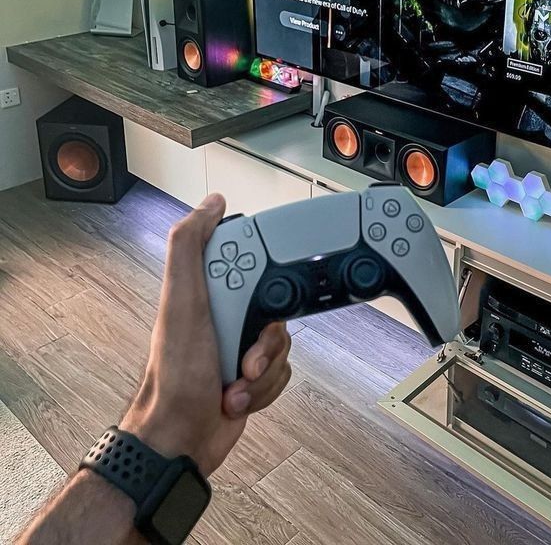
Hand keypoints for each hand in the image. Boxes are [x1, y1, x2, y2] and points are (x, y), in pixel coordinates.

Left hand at [119, 194, 290, 476]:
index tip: (256, 297)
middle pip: (276, 305)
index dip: (262, 274)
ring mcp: (238, 345)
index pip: (251, 260)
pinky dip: (266, 388)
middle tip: (246, 354)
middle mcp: (223, 314)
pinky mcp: (252, 376)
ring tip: (236, 383)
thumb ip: (190, 246)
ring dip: (264, 368)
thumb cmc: (175, 375)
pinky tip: (238, 397)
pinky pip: (283, 371)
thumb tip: (212, 203)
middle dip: (266, 336)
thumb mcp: (181, 302)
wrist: (180, 440)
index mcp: (206, 289)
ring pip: (283, 341)